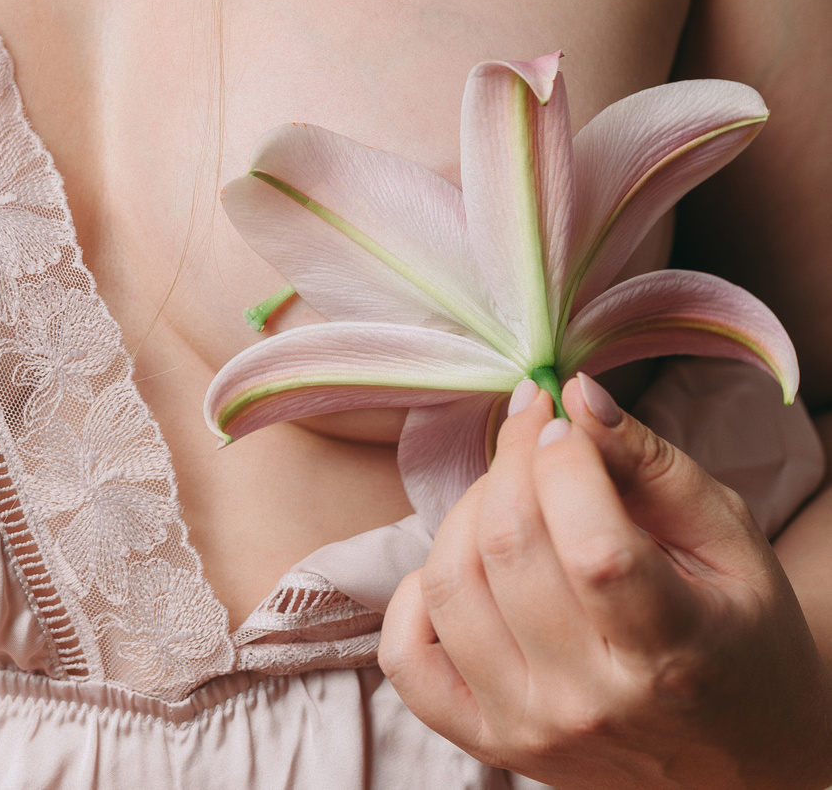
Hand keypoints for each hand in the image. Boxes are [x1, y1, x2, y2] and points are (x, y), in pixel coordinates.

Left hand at [379, 374, 831, 788]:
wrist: (741, 762)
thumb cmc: (742, 637)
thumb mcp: (731, 540)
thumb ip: (653, 464)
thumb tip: (577, 395)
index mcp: (669, 654)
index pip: (590, 544)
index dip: (562, 460)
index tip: (564, 419)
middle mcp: (589, 702)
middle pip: (507, 549)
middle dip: (510, 460)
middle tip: (536, 431)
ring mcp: (527, 727)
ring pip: (449, 584)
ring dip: (467, 509)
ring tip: (512, 491)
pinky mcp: (488, 740)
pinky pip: (406, 655)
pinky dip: (417, 592)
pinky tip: (470, 564)